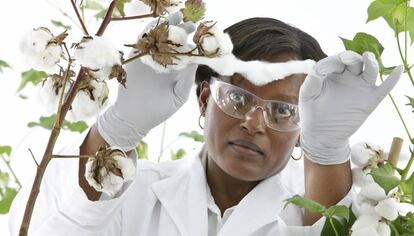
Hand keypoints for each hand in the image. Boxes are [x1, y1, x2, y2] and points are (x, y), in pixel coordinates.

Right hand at [97, 12, 196, 150]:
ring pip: (159, 38)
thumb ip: (187, 79)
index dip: (195, 43)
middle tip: (191, 22)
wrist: (133, 118)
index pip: (187, 53)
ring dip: (167, 27)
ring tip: (177, 16)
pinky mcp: (135, 58)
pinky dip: (149, 32)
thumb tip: (195, 60)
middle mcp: (164, 62)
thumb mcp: (178, 96)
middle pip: (174, 42)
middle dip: (182, 30)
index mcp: (177, 70)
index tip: (203, 34)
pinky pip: (142, 42)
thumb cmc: (159, 111)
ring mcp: (149, 59)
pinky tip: (158, 24)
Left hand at [299, 51, 402, 164]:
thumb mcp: (308, 93)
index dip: (331, 61)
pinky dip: (393, 78)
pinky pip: (385, 87)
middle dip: (351, 57)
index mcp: (332, 73)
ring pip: (370, 70)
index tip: (322, 71)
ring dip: (370, 62)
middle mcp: (348, 77)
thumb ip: (313, 78)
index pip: (335, 60)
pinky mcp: (370, 100)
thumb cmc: (312, 113)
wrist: (320, 135)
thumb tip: (321, 65)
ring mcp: (360, 87)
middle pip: (354, 60)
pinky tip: (399, 69)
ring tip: (367, 57)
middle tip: (345, 60)